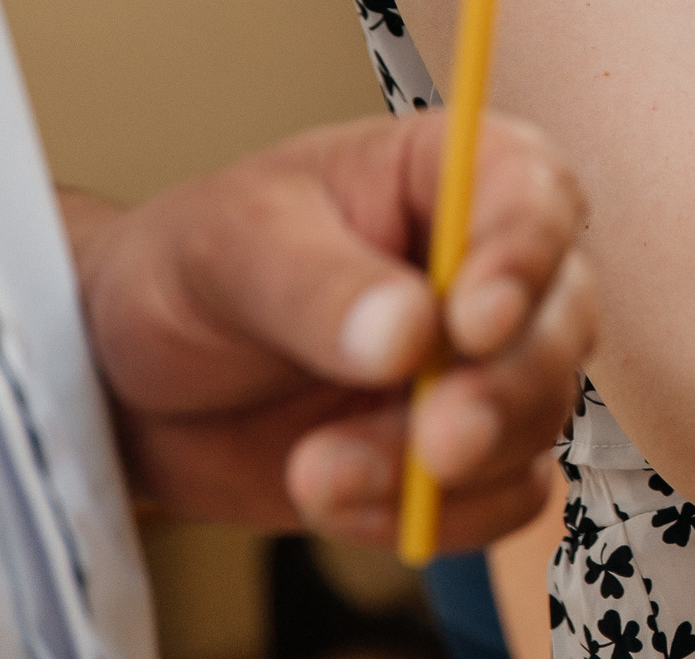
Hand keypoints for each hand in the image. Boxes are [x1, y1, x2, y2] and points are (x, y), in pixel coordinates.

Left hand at [65, 112, 593, 551]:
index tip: (471, 324)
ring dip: (444, 467)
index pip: (535, 196)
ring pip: (539, 415)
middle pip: (561, 320)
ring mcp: (486, 364)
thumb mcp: (231, 250)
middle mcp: (490, 267)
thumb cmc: (188, 273)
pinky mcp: (467, 453)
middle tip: (439, 441)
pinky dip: (434, 516)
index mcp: (450, 177)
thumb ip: (318, 287)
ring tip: (320, 474)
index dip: (523, 257)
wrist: (133, 382)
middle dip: (503, 390)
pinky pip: (503, 496)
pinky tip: (340, 499)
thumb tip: (409, 334)